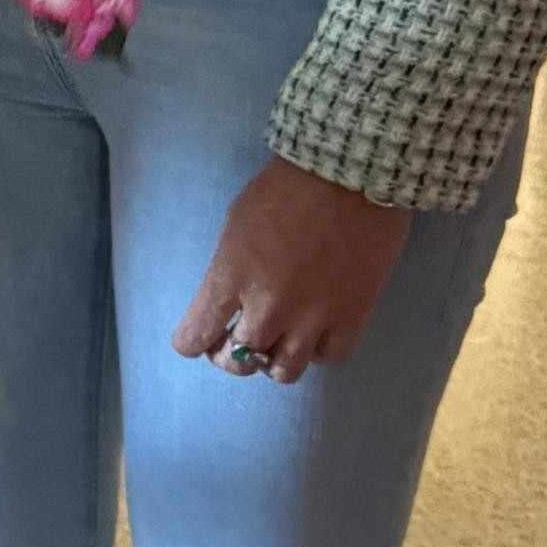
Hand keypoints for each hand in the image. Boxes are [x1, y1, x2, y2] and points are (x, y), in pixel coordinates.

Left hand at [171, 157, 410, 388]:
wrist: (351, 174)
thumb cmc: (286, 187)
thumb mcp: (237, 222)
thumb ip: (230, 270)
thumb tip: (231, 298)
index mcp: (230, 279)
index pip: (195, 338)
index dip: (193, 341)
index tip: (200, 336)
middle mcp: (267, 309)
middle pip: (238, 361)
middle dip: (232, 352)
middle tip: (241, 335)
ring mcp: (312, 319)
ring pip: (284, 371)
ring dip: (275, 358)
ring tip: (281, 339)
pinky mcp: (352, 318)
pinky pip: (328, 357)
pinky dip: (319, 349)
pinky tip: (318, 331)